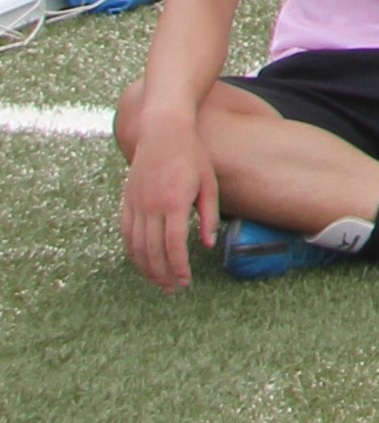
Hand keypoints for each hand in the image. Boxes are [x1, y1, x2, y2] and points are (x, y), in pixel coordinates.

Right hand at [116, 119, 215, 291]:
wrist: (162, 132)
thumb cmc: (192, 156)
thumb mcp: (208, 184)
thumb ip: (207, 216)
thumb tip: (207, 245)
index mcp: (174, 203)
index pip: (173, 246)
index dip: (178, 267)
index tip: (185, 282)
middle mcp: (151, 206)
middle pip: (153, 251)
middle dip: (162, 274)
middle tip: (173, 289)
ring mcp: (135, 204)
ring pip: (136, 245)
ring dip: (146, 268)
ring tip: (158, 282)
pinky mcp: (126, 201)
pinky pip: (126, 233)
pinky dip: (132, 251)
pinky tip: (141, 262)